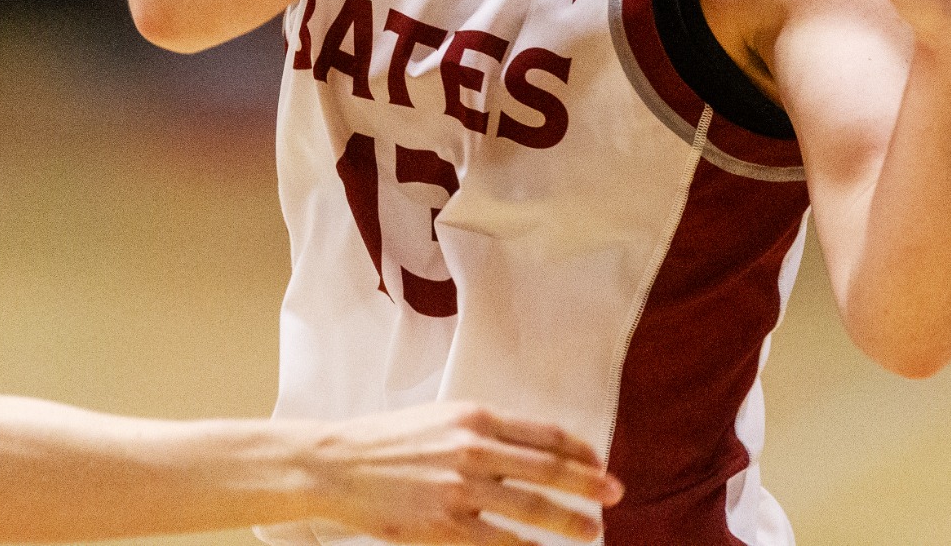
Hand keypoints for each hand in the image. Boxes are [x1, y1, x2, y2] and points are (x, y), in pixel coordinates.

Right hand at [315, 401, 622, 544]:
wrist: (335, 464)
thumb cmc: (386, 441)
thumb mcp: (440, 419)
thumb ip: (483, 432)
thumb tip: (528, 450)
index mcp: (476, 418)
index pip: (544, 434)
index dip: (579, 449)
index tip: (598, 461)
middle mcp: (474, 450)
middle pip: (549, 469)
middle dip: (588, 483)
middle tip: (615, 493)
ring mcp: (461, 490)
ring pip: (532, 508)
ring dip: (568, 520)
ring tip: (592, 529)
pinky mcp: (444, 526)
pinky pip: (500, 542)